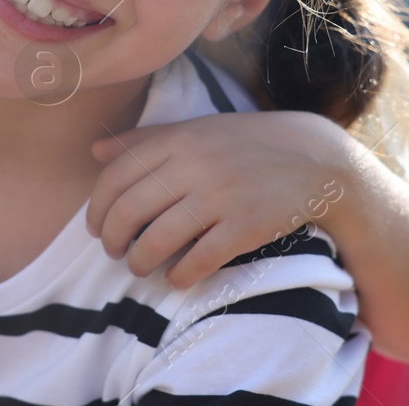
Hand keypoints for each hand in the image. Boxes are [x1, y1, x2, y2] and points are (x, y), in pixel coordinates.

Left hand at [85, 111, 358, 287]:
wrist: (314, 159)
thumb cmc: (244, 144)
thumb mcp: (195, 130)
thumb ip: (145, 140)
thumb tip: (95, 151)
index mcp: (178, 140)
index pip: (117, 177)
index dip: (97, 207)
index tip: (94, 227)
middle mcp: (194, 166)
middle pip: (130, 211)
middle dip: (113, 239)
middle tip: (113, 252)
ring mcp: (221, 197)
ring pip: (158, 239)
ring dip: (139, 262)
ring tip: (138, 267)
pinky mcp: (246, 226)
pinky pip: (199, 260)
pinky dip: (179, 276)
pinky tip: (175, 279)